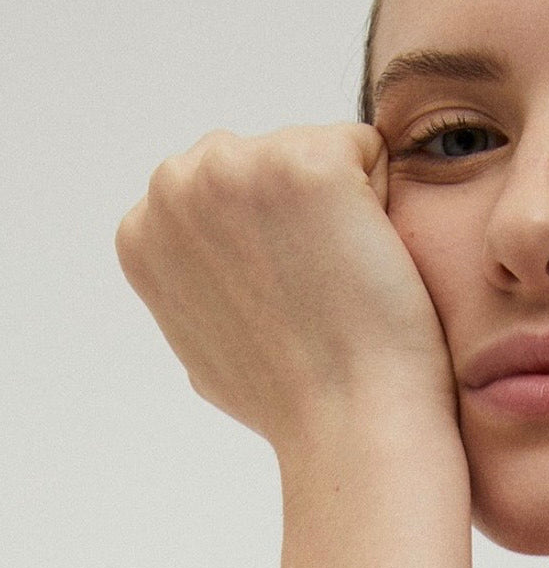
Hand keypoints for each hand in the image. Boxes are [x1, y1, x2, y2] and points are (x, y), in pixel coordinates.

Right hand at [116, 124, 455, 451]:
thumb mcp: (201, 340)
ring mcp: (237, 167)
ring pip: (321, 149)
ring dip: (348, 204)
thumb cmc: (294, 397)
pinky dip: (386, 197)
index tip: (288, 298)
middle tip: (322, 289)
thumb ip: (193, 282)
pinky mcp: (308, 164)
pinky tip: (370, 260)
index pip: (233, 188)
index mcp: (143, 227)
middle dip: (309, 210)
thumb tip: (206, 264)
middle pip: (273, 155)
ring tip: (343, 280)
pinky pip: (369, 149)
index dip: (278, 242)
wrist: (349, 419)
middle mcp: (175, 185)